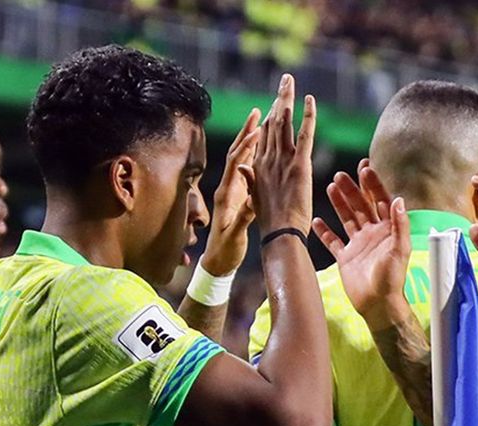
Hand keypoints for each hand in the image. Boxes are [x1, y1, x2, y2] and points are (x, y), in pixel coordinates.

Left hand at [201, 109, 260, 275]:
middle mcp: (227, 187)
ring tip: (260, 121)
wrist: (217, 261)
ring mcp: (231, 190)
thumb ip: (244, 218)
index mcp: (226, 195)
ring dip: (249, 139)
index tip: (257, 130)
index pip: (236, 164)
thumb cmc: (226, 251)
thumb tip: (252, 202)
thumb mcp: (236, 235)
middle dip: (246, 132)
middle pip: (236, 153)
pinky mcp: (236, 195)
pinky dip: (252, 154)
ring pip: (241, 158)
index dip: (245, 146)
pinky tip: (261, 145)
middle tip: (257, 112)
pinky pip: (245, 168)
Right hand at [239, 74, 315, 235]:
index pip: (264, 135)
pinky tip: (309, 100)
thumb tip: (241, 167)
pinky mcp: (298, 166)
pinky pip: (304, 135)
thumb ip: (250, 179)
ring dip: (287, 99)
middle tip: (285, 81)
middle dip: (278, 99)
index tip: (275, 101)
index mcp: (258, 167)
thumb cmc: (270, 224)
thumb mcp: (256, 199)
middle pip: (272, 122)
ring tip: (290, 81)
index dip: (269, 116)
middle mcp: (268, 159)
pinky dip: (307, 116)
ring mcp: (282, 161)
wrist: (278, 235)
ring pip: (284, 123)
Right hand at [313, 162, 412, 328]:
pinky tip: (316, 220)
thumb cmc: (392, 278)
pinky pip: (333, 241)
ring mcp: (358, 245)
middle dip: (352, 190)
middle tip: (341, 175)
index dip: (373, 184)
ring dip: (339, 204)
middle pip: (361, 206)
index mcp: (387, 230)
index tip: (364, 168)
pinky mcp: (345, 258)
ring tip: (330, 187)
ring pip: (347, 219)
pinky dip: (325, 231)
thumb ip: (399, 224)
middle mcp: (372, 234)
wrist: (378, 304)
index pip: (380, 201)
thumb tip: (398, 199)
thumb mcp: (399, 249)